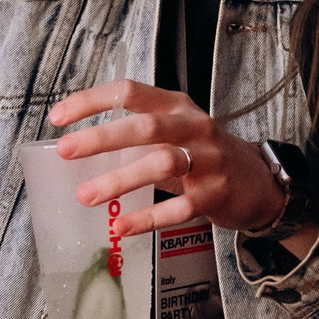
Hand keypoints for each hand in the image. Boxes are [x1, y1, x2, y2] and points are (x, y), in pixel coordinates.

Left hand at [49, 80, 285, 238]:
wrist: (260, 183)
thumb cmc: (205, 155)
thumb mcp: (176, 131)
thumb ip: (137, 135)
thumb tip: (81, 149)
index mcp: (177, 106)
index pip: (130, 92)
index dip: (92, 101)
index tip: (58, 117)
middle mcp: (194, 127)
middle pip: (145, 126)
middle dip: (102, 138)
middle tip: (66, 151)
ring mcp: (208, 161)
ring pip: (161, 164)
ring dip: (120, 180)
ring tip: (86, 196)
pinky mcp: (215, 194)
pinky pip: (178, 207)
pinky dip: (148, 217)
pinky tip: (121, 226)